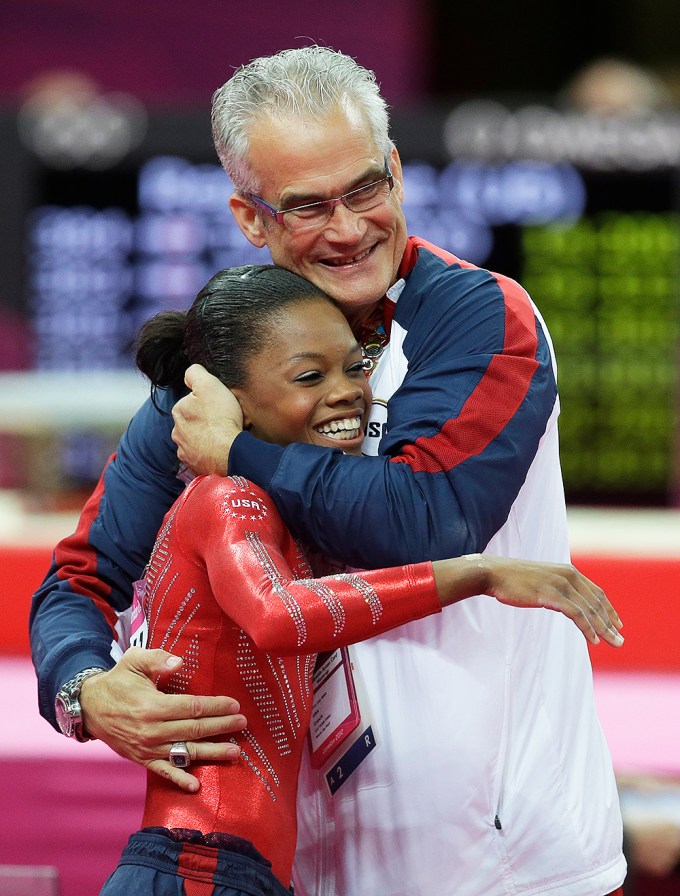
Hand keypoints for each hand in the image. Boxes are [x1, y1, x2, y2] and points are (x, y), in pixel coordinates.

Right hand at [80, 647, 246, 791]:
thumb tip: (180, 661)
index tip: (234, 704)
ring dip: (212, 753)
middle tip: (243, 723)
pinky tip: (196, 786)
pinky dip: (179, 779)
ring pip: (185, 752)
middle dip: (222, 727)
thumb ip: (157, 658)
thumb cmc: (118, 681)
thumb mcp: (134, 661)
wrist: (90, 707)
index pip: (191, 708)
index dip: (215, 706)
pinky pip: (163, 772)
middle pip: (194, 730)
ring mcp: (147, 748)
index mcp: (152, 705)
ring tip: (235, 752)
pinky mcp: (142, 759)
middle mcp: (152, 730)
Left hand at [171, 364, 242, 475]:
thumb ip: (195, 373)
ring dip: (206, 439)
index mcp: (178, 411)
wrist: (229, 452)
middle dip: (204, 422)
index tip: (218, 406)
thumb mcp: (209, 385)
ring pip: (196, 441)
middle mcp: (177, 432)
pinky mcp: (195, 466)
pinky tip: (220, 451)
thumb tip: (190, 372)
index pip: (191, 401)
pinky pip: (201, 457)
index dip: (207, 402)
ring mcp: (185, 452)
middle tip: (223, 422)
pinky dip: (209, 454)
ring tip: (223, 438)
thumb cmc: (221, 419)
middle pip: (192, 422)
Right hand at [481, 555, 622, 646]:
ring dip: (604, 628)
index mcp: (567, 571)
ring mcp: (560, 584)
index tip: (617, 624)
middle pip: (597, 602)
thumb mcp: (541, 580)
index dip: (608, 609)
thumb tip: (562, 601)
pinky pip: (576, 614)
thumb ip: (555, 588)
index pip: (596, 592)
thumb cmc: (513, 579)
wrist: (493, 573)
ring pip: (589, 609)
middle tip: (620, 640)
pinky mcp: (550, 594)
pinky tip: (593, 640)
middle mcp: (568, 575)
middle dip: (610, 622)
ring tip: (613, 643)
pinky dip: (587, 628)